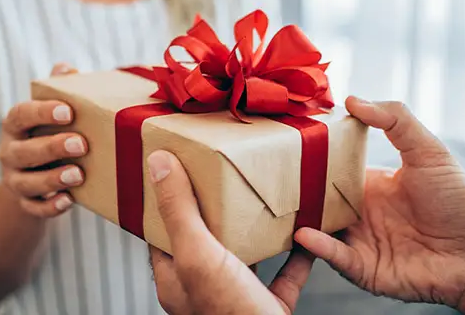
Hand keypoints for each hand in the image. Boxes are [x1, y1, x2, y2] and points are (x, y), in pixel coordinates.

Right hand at [0, 63, 86, 216]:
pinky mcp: (26, 203)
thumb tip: (67, 67)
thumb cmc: (50, 132)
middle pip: (23, 151)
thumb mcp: (53, 111)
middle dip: (52, 147)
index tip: (67, 110)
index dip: (42, 112)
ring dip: (52, 179)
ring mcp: (15, 180)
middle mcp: (10, 152)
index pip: (21, 114)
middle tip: (82, 143)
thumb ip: (59, 89)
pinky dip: (50, 207)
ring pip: (26, 183)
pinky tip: (69, 201)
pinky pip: (34, 208)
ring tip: (78, 174)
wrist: (35, 175)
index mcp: (15, 125)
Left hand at [147, 150, 313, 314]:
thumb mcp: (198, 255)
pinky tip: (305, 235)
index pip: (163, 231)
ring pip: (245, 255)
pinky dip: (297, 256)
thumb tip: (159, 163)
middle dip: (217, 209)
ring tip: (266, 199)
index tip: (179, 169)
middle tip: (227, 176)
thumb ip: (179, 211)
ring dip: (257, 229)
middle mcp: (204, 288)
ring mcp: (237, 297)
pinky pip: (285, 275)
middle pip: (206, 239)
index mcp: (177, 277)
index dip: (168, 199)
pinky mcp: (268, 306)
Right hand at [295, 96, 464, 307]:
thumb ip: (395, 120)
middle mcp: (361, 213)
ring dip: (301, 220)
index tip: (286, 146)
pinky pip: (336, 257)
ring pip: (320, 229)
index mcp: (370, 185)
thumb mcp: (428, 150)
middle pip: (319, 200)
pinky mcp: (365, 269)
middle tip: (270, 178)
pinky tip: (306, 234)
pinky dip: (320, 247)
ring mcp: (360, 241)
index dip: (311, 160)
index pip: (331, 171)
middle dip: (296, 192)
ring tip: (279, 207)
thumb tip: (353, 99)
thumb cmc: (459, 200)